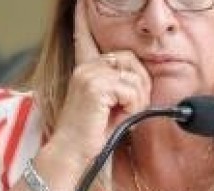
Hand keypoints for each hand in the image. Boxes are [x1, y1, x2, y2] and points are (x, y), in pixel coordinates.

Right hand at [50, 1, 151, 164]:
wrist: (72, 154)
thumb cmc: (90, 136)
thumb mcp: (109, 107)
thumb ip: (119, 89)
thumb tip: (141, 81)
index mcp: (85, 70)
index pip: (85, 38)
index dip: (83, 20)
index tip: (83, 2)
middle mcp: (86, 68)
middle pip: (129, 59)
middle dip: (140, 84)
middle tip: (132, 106)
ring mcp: (89, 76)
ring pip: (134, 77)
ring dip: (137, 101)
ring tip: (122, 116)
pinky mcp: (95, 87)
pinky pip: (131, 91)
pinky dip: (132, 108)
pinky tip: (117, 118)